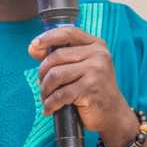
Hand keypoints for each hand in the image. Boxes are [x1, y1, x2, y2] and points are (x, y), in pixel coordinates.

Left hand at [29, 27, 132, 146]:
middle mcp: (98, 55)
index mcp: (96, 45)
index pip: (68, 33)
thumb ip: (61, 56)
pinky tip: (50, 108)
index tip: (34, 46)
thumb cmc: (93, 89)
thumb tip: (33, 48)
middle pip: (56, 57)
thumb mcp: (81, 67)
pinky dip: (50, 104)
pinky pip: (60, 94)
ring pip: (55, 75)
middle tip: (44, 86)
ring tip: (47, 98)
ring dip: (45, 90)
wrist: (113, 113)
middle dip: (43, 74)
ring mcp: (96, 71)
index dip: (48, 37)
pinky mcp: (91, 88)